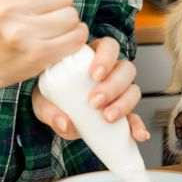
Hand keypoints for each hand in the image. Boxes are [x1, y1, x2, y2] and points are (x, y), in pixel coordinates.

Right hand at [0, 0, 85, 90]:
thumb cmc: (1, 16)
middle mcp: (4, 7)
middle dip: (60, 3)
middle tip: (44, 14)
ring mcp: (19, 32)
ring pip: (71, 16)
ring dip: (68, 21)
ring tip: (51, 27)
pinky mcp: (36, 54)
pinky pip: (76, 37)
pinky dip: (76, 36)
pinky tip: (63, 38)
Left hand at [31, 37, 149, 141]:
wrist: (60, 118)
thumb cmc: (52, 100)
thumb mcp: (43, 102)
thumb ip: (49, 111)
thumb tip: (65, 123)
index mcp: (93, 59)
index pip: (108, 47)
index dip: (106, 57)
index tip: (94, 74)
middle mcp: (112, 73)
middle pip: (126, 68)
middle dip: (113, 85)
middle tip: (95, 101)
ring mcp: (121, 93)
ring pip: (134, 90)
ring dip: (124, 103)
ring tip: (107, 117)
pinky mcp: (125, 113)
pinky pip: (136, 117)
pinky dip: (138, 126)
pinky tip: (138, 135)